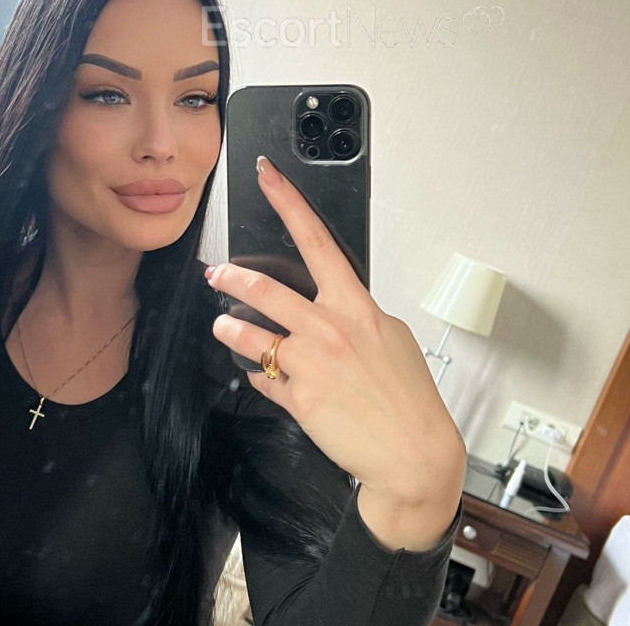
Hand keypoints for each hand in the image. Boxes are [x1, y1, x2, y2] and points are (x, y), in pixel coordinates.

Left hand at [206, 157, 466, 522]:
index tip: (268, 177)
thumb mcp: (391, 338)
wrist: (413, 453)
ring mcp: (310, 364)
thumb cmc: (408, 397)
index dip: (289, 203)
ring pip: (251, 334)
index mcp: (356, 306)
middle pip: (266, 288)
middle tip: (216, 272)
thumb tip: (333, 308)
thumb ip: (356, 317)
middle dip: (233, 276)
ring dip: (231, 327)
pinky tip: (264, 377)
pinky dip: (262, 376)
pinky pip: (265, 380)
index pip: (317, 240)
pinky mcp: (298, 399)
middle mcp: (329, 328)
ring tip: (223, 324)